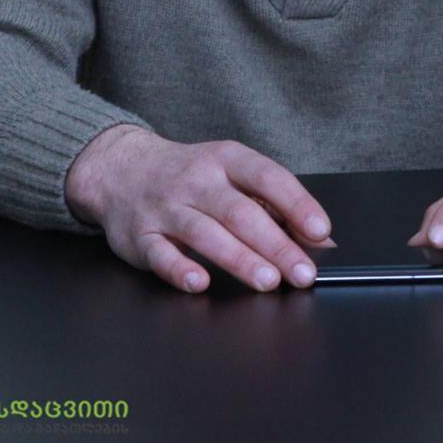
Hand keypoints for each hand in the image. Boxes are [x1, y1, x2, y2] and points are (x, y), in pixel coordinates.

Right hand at [65, 124, 331, 293]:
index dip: (297, 204)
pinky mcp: (139, 236)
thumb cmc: (191, 177)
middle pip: (241, 213)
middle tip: (303, 272)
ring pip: (206, 233)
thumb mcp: (232, 176)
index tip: (320, 231)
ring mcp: (165, 208)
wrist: (121, 169)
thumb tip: (321, 241)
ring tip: (268, 281)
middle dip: (276, 245)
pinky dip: (180, 270)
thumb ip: (274, 206)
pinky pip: (160, 255)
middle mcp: (196, 181)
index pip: (268, 178)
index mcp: (227, 159)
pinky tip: (201, 283)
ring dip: (239, 259)